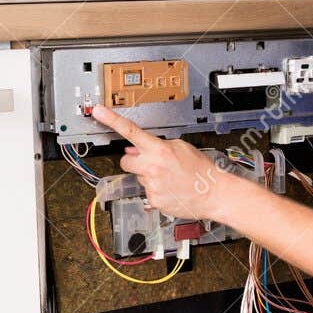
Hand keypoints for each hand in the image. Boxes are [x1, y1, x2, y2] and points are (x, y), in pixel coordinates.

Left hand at [91, 106, 222, 218]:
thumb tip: (135, 149)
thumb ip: (157, 145)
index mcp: (159, 150)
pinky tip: (171, 189)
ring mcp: (152, 185)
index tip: (98, 112)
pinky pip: (147, 192)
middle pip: (125, 160)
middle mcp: (152, 167)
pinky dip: (157, 190)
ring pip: (138, 177)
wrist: (214, 194)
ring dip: (148, 176)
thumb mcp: (181, 148)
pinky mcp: (154, 200)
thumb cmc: (201, 170)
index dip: (112, 120)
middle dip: (133, 161)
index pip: (130, 131)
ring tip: (169, 178)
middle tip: (150, 163)